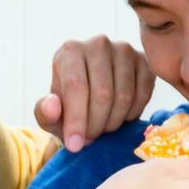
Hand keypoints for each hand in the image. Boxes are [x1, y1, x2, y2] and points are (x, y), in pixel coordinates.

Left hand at [35, 36, 155, 152]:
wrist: (92, 96)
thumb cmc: (68, 105)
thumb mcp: (51, 114)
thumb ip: (44, 113)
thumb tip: (52, 106)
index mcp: (70, 51)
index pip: (76, 86)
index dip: (77, 120)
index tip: (75, 145)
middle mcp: (98, 44)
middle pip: (103, 93)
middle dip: (96, 125)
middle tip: (90, 139)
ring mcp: (124, 50)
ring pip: (124, 96)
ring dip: (113, 122)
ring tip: (102, 129)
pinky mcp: (144, 61)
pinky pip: (143, 95)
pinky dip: (132, 115)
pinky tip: (120, 117)